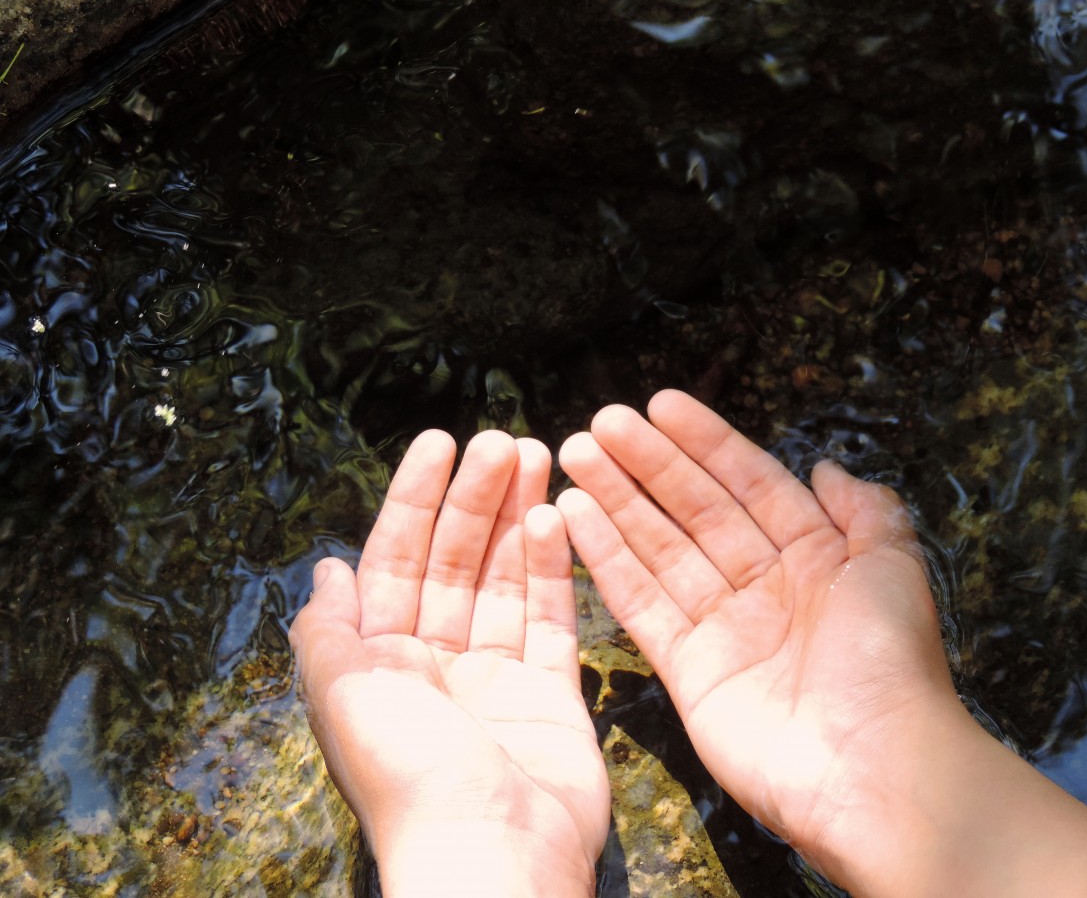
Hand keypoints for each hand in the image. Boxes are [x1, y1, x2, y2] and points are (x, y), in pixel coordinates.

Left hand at [289, 431, 608, 897]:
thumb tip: (326, 567)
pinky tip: (555, 518)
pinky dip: (552, 568)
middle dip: (474, 498)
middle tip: (504, 439)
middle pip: (455, 561)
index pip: (394, 560)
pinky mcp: (550, 692)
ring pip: (505, 580)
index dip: (414, 500)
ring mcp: (496, 677)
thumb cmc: (409, 771)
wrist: (493, 853)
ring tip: (540, 455)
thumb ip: (330, 627)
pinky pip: (550, 618)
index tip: (441, 442)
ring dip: (517, 517)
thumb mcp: (342, 693)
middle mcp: (435, 663)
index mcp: (380, 663)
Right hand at [557, 390, 1086, 897]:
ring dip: (617, 501)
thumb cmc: (888, 660)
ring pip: (659, 548)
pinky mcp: (685, 669)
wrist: (871, 768)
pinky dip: (606, 560)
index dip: (706, 442)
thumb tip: (825, 466)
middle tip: (601, 422)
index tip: (661, 404)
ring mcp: (721, 626)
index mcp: (814, 554)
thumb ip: (864, 509)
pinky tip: (576, 516)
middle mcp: (763, 584)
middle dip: (648, 464)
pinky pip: (640, 603)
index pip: (749, 482)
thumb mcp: (894, 565)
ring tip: (575, 453)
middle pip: (694, 509)